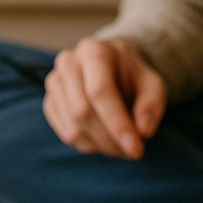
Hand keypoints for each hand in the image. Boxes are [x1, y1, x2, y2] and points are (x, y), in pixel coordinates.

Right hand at [42, 37, 165, 158]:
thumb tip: (143, 130)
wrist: (113, 67)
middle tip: (132, 150)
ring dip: (101, 145)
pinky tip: (104, 139)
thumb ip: (152, 104)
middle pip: (83, 112)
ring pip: (73, 128)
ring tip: (120, 145)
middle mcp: (68, 63)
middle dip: (110, 139)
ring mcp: (55, 83)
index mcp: (94, 52)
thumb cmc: (133, 76)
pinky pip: (66, 134)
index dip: (117, 123)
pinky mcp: (50, 102)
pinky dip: (88, 145)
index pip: (99, 91)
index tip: (135, 149)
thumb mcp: (152, 84)